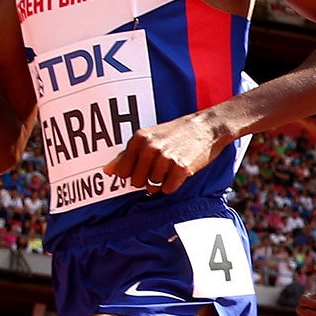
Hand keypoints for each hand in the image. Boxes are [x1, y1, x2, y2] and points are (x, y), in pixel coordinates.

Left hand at [102, 109, 224, 193]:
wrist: (208, 127)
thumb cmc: (177, 133)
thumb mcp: (150, 137)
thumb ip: (126, 154)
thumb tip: (107, 171)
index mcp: (140, 139)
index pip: (122, 171)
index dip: (131, 174)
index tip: (142, 168)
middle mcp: (151, 148)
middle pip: (136, 181)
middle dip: (146, 180)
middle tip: (159, 168)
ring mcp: (166, 158)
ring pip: (152, 186)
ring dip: (160, 183)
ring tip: (170, 169)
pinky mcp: (181, 168)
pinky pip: (168, 188)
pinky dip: (172, 185)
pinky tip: (178, 173)